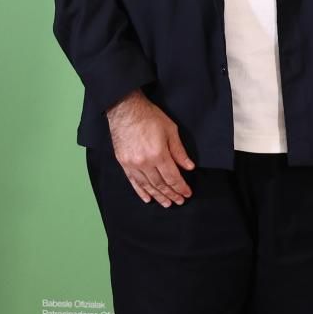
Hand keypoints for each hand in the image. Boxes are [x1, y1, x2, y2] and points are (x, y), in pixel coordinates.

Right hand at [106, 90, 194, 206]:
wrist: (126, 110)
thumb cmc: (150, 117)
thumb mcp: (171, 131)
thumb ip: (179, 151)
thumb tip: (189, 167)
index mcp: (158, 154)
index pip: (172, 177)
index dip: (180, 187)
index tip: (187, 193)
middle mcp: (144, 163)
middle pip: (160, 184)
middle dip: (171, 194)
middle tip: (179, 201)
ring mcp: (132, 164)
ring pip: (147, 185)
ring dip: (158, 196)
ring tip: (167, 203)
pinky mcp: (123, 163)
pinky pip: (133, 182)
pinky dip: (141, 191)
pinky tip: (147, 198)